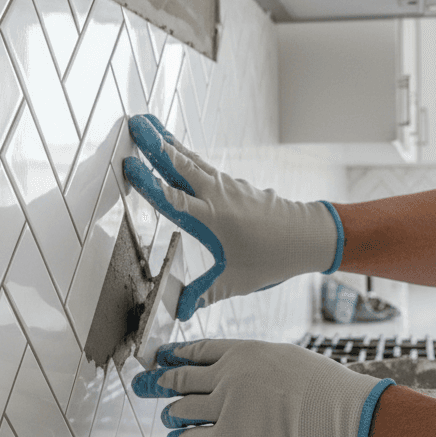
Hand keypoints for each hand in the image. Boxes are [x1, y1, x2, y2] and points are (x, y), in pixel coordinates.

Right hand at [122, 114, 342, 320]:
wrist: (308, 236)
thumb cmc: (272, 259)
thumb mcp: (234, 282)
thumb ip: (203, 294)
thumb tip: (179, 312)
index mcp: (212, 220)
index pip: (172, 198)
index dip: (148, 182)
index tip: (128, 164)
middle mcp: (217, 197)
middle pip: (180, 166)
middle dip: (156, 144)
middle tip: (134, 124)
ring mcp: (227, 187)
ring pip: (192, 160)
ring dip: (169, 143)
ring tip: (149, 125)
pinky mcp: (235, 185)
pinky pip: (205, 166)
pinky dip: (187, 155)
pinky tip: (179, 150)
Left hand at [132, 339, 393, 436]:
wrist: (336, 411)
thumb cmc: (321, 384)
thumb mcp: (284, 358)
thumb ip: (255, 365)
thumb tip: (239, 372)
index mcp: (241, 351)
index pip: (197, 350)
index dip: (175, 355)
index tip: (162, 357)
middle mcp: (227, 375)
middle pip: (181, 377)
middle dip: (158, 382)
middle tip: (145, 383)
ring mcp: (226, 405)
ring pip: (183, 408)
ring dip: (172, 412)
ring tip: (167, 415)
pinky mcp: (232, 434)